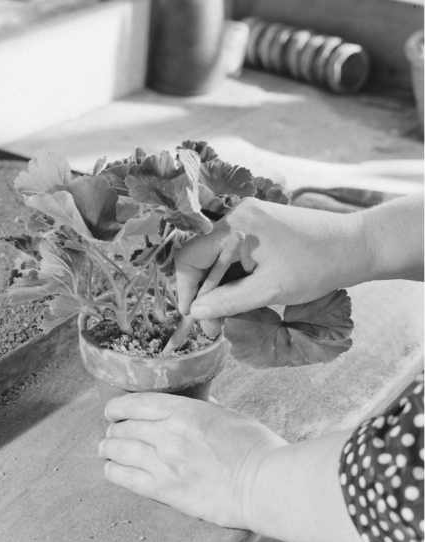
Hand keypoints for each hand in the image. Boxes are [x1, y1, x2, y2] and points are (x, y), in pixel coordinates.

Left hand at [99, 393, 286, 529]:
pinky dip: (114, 472)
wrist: (265, 485)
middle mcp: (169, 435)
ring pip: (121, 451)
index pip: (137, 403)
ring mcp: (165, 464)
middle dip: (114, 428)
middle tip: (111, 431)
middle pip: (125, 427)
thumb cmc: (255, 446)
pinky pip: (129, 479)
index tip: (112, 410)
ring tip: (105, 449)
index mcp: (185, 411)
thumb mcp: (228, 414)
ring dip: (109, 448)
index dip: (118, 406)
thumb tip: (193, 404)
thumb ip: (203, 409)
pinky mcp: (168, 491)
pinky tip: (110, 469)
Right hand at [175, 197, 366, 320]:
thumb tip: (196, 314)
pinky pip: (232, 253)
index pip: (188, 256)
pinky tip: (243, 297)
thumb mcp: (269, 290)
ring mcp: (248, 218)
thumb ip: (228, 302)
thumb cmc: (316, 267)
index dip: (184, 289)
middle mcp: (236, 214)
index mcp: (235, 225)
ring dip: (219, 288)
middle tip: (214, 326)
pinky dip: (233, 276)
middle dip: (204, 293)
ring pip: (216, 258)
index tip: (194, 318)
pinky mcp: (259, 225)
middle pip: (200, 257)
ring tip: (231, 316)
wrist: (356, 246)